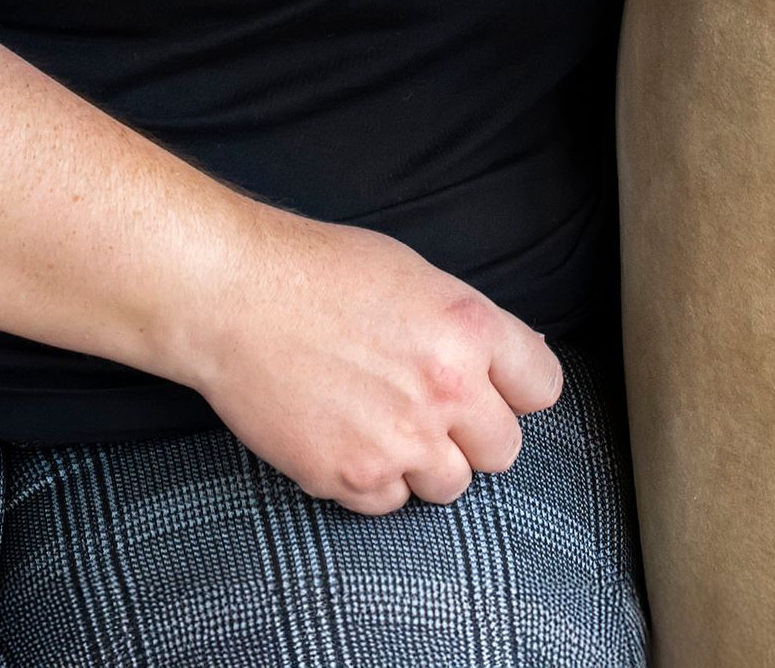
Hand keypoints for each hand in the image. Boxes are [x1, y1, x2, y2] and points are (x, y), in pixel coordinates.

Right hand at [177, 206, 564, 511]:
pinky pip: (391, 503)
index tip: (495, 387)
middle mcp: (446, 390)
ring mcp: (399, 441)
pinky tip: (342, 432)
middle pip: (503, 450)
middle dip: (471, 432)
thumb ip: (467, 325)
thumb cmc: (318, 271)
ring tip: (379, 416)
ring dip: (423, 460)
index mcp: (467, 328)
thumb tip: (514, 362)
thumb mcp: (412, 275)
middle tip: (427, 404)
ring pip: (450, 485)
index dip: (516, 387)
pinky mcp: (351, 477)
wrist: (232, 295)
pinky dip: (372, 478)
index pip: (542, 387)